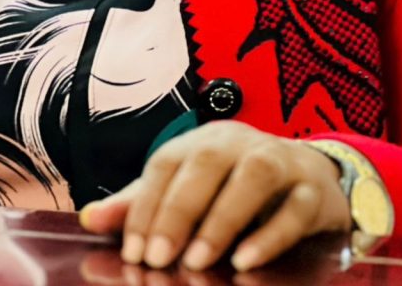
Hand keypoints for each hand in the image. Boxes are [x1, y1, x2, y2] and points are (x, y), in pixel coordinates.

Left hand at [79, 122, 350, 271]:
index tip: (134, 251)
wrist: (311, 176)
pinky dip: (271, 234)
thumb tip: (88, 217)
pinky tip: (246, 260)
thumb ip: (143, 203)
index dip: (147, 204)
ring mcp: (280, 160)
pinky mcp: (312, 189)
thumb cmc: (236, 184)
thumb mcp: (189, 188)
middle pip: (207, 162)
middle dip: (180, 210)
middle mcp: (240, 142)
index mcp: (204, 140)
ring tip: (198, 259)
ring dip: (223, 217)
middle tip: (159, 259)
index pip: (168, 161)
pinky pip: (296, 206)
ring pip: (254, 176)